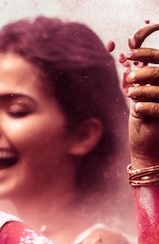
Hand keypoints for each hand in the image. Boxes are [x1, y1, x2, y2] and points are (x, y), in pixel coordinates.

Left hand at [122, 23, 158, 165]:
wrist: (148, 147)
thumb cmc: (143, 119)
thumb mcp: (141, 96)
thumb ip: (140, 80)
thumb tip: (128, 60)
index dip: (146, 54)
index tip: (128, 55)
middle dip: (142, 74)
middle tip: (128, 79)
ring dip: (142, 90)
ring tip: (131, 94)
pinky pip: (158, 109)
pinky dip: (146, 106)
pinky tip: (137, 109)